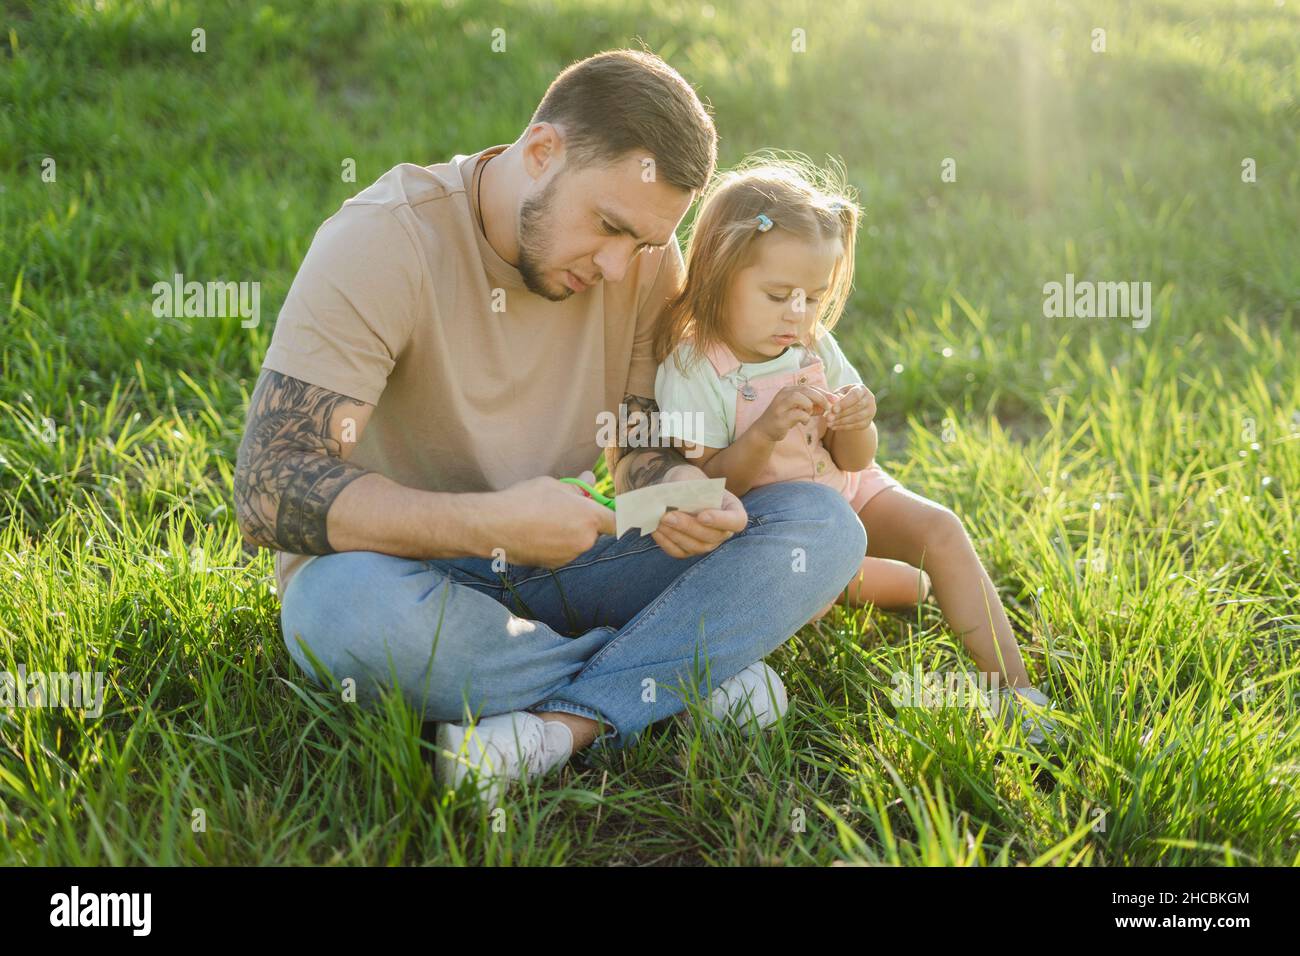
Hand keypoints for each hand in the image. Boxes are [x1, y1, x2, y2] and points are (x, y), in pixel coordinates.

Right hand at [483, 470, 616, 568]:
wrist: (495, 526)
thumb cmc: (525, 501)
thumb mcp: (553, 486)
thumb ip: (577, 488)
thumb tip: (589, 480)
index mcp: (589, 518)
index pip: (617, 522)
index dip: (615, 516)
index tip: (610, 512)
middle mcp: (584, 541)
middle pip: (594, 532)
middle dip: (584, 522)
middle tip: (563, 509)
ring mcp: (569, 556)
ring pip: (576, 542)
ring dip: (568, 533)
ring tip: (544, 520)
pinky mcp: (553, 565)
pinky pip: (562, 552)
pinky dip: (555, 544)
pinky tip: (536, 533)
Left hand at [650, 465, 747, 558]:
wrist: (677, 490)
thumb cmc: (688, 481)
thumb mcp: (690, 479)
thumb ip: (687, 491)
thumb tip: (674, 505)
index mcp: (732, 509)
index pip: (737, 521)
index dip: (721, 521)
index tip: (702, 515)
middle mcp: (723, 530)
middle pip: (712, 537)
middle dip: (689, 527)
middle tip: (668, 516)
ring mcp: (707, 543)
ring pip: (695, 547)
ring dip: (676, 535)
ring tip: (659, 521)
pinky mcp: (689, 550)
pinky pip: (679, 551)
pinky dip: (666, 542)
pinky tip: (655, 529)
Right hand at [753, 384, 835, 441]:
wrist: (765, 430)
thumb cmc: (784, 418)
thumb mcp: (799, 409)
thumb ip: (812, 406)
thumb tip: (828, 404)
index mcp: (789, 390)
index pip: (810, 387)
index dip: (824, 393)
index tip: (835, 400)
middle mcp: (783, 394)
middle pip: (806, 390)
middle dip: (821, 398)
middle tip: (828, 407)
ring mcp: (780, 405)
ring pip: (799, 398)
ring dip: (809, 406)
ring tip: (810, 414)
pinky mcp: (779, 417)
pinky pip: (797, 414)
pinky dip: (805, 418)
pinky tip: (803, 423)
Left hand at [825, 384, 875, 430]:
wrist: (853, 407)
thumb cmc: (843, 397)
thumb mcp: (838, 394)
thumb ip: (834, 396)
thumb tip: (829, 399)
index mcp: (861, 389)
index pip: (855, 395)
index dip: (844, 403)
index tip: (833, 409)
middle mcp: (869, 399)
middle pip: (857, 407)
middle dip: (841, 413)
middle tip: (828, 418)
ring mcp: (870, 411)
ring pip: (857, 418)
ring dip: (841, 421)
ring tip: (829, 423)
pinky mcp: (868, 422)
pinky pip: (856, 425)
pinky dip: (844, 427)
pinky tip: (834, 427)